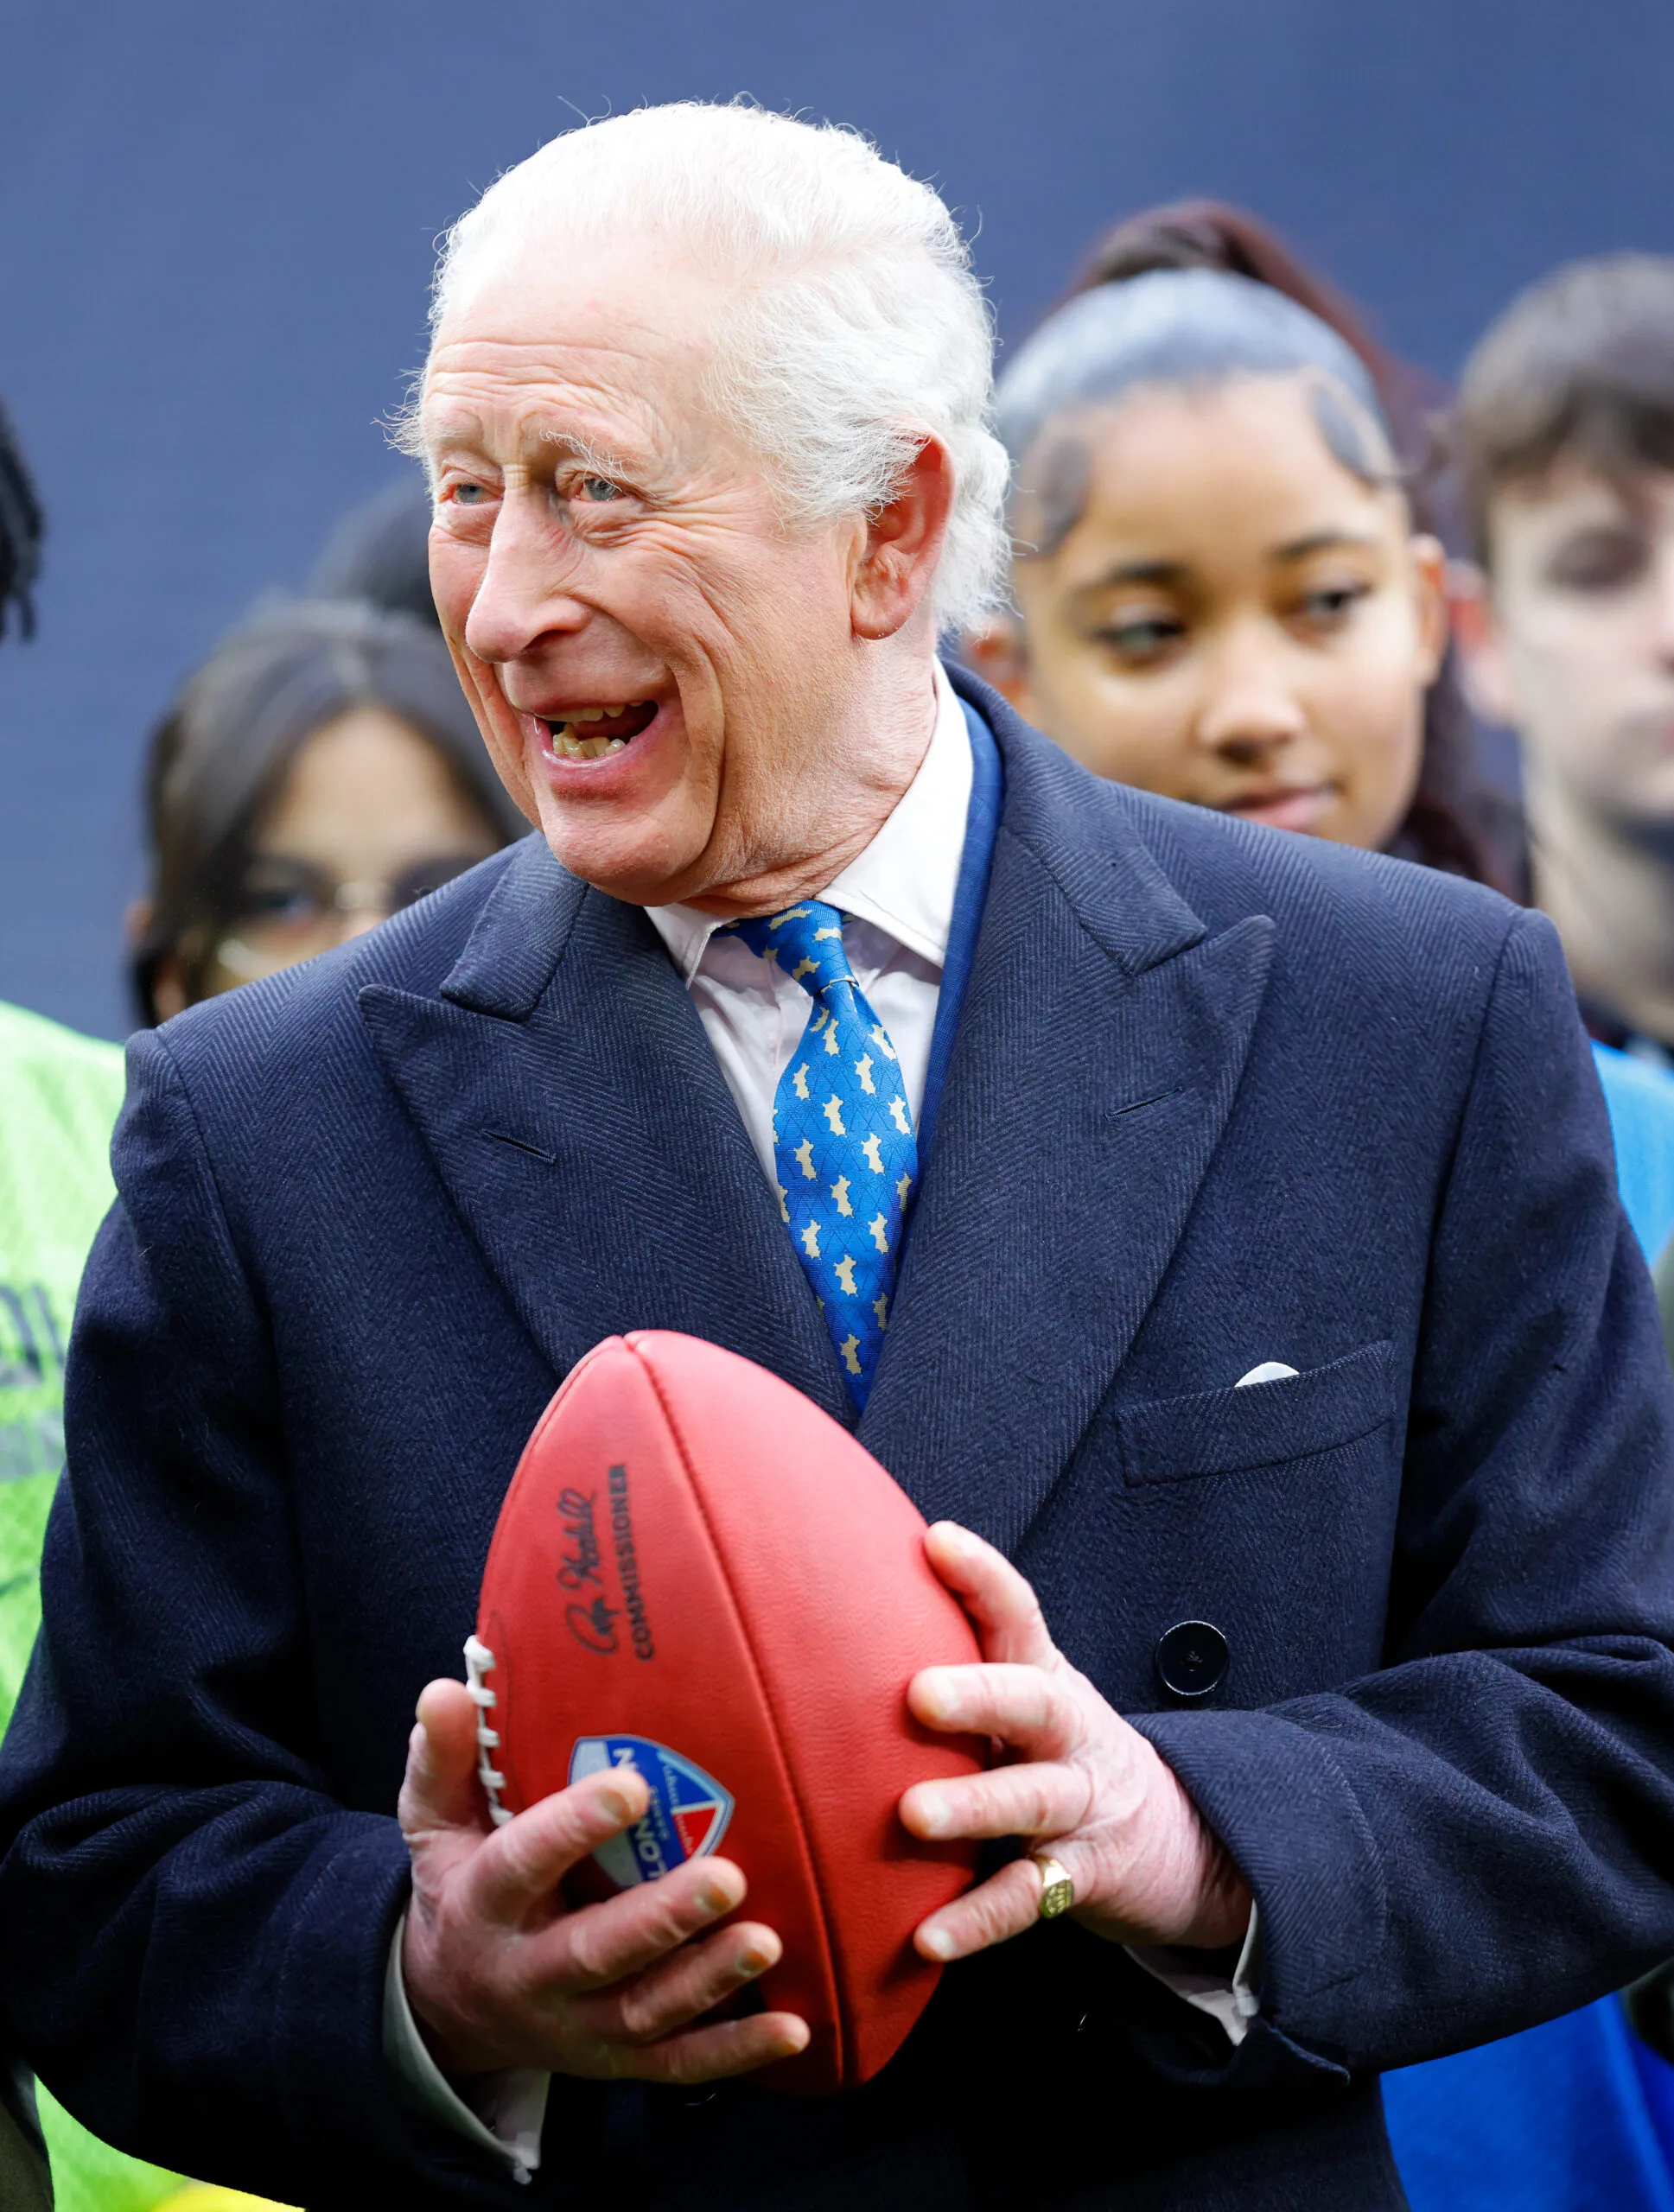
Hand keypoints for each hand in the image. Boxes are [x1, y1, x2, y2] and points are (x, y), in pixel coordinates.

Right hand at [398, 1678, 808, 2081]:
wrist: (449, 2005)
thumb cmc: (462, 1884)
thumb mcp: (435, 1824)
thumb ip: (444, 1758)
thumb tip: (447, 1690)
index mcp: (484, 1905)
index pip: (521, 1865)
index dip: (571, 1829)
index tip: (630, 1786)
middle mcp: (530, 1974)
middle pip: (595, 1952)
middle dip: (661, 1919)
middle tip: (727, 1877)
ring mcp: (577, 2025)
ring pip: (643, 2011)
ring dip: (707, 1981)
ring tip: (766, 1941)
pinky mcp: (617, 2061)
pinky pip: (678, 2065)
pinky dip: (735, 2051)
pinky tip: (792, 2029)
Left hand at [900, 1524, 1250, 1962]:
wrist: (1176, 1837)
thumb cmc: (1056, 1753)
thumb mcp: (1024, 1697)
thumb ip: (962, 1660)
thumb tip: (835, 1609)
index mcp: (1045, 1676)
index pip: (1019, 1614)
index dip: (983, 1576)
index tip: (937, 1541)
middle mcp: (1069, 1731)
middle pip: (1033, 1700)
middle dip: (980, 1693)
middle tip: (919, 1694)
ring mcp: (1081, 1803)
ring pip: (1033, 1798)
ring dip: (973, 1805)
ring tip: (913, 1816)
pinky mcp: (1083, 1875)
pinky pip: (1028, 1897)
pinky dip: (978, 1919)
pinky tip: (927, 1938)